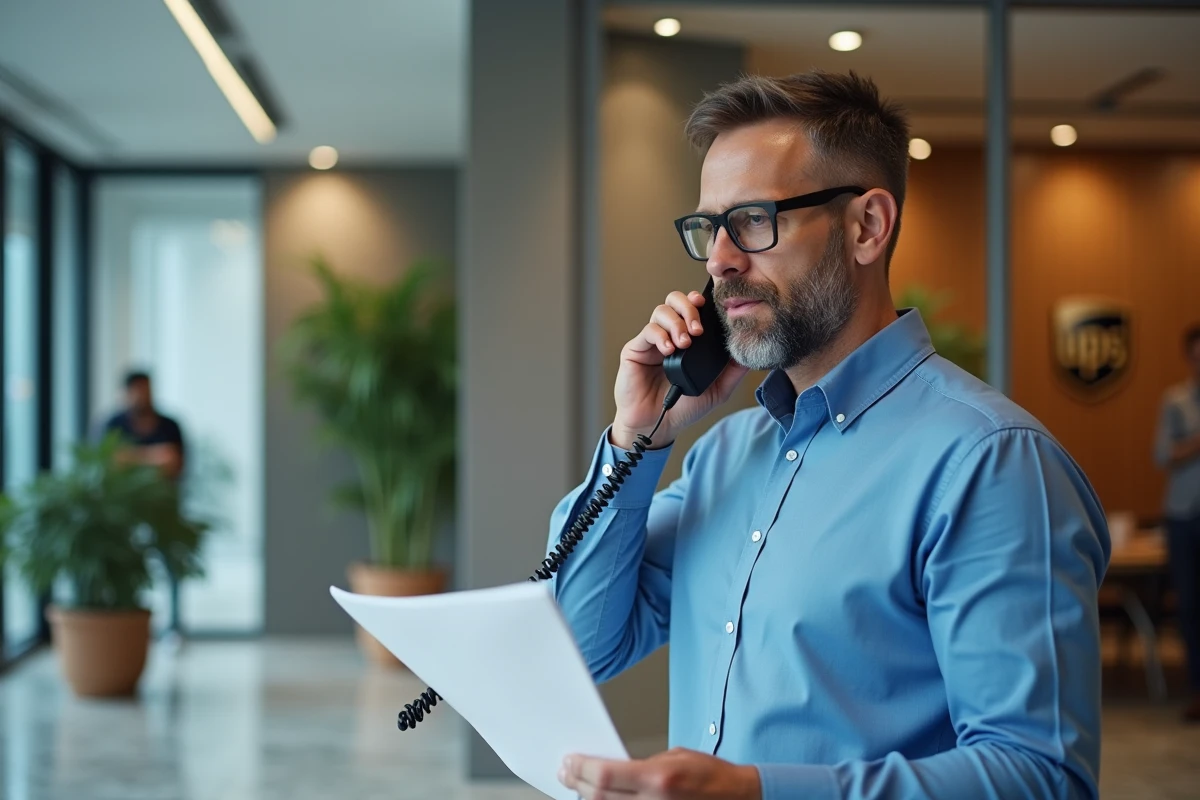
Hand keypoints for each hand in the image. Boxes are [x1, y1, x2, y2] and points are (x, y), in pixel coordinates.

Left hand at [559, 747, 760, 799]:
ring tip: (576, 785)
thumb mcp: (675, 756)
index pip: (605, 775)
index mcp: (659, 778)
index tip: (570, 760)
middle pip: (599, 796)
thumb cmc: (711, 776)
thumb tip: (610, 767)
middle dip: (576, 781)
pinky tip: (597, 799)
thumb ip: (641, 764)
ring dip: (586, 797)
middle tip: (566, 771)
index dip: (581, 768)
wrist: (737, 798)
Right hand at [611, 290, 749, 449]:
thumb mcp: (717, 390)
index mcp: (689, 340)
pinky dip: (661, 336)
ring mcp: (653, 341)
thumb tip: (750, 350)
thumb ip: (733, 370)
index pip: (694, 309)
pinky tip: (670, 350)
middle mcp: (670, 335)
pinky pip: (648, 330)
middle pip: (675, 301)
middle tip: (698, 329)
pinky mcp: (636, 349)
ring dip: (676, 323)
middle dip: (689, 308)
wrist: (658, 426)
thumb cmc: (684, 408)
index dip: (701, 302)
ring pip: (661, 311)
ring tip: (685, 342)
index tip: (711, 307)